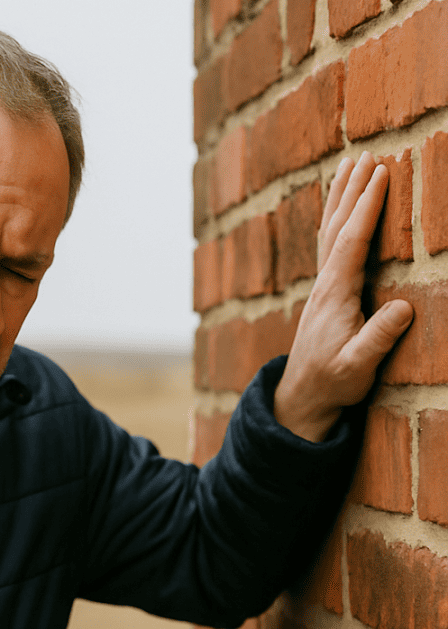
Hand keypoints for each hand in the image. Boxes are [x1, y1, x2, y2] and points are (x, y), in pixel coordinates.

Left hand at [274, 152, 413, 441]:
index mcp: (336, 294)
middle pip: (336, 226)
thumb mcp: (358, 366)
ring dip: (341, 197)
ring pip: (329, 231)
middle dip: (352, 190)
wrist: (303, 395)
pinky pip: (329, 244)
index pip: (352, 241)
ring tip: (350, 166)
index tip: (380, 174)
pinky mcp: (324, 292)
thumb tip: (404, 308)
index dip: (367, 207)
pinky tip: (339, 208)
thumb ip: (378, 339)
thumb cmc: (333, 381)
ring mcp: (322, 286)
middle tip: (365, 154)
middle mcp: (325, 283)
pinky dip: (336, 218)